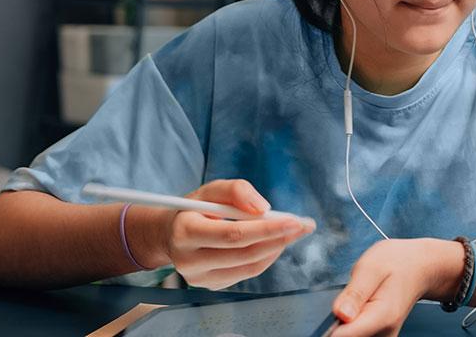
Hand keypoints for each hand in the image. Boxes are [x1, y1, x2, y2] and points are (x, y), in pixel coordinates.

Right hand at [160, 179, 313, 289]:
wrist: (171, 234)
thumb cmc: (194, 208)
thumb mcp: (210, 190)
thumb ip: (236, 190)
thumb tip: (263, 208)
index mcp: (186, 232)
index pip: (234, 235)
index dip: (267, 229)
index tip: (295, 221)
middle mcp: (189, 260)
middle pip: (245, 254)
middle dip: (279, 239)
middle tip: (304, 226)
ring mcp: (199, 278)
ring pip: (250, 267)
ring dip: (276, 248)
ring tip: (293, 232)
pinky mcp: (210, 285)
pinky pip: (247, 273)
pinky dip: (266, 257)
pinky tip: (273, 242)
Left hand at [331, 238, 462, 336]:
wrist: (420, 268)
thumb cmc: (398, 263)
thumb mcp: (372, 267)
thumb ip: (355, 292)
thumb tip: (339, 313)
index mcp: (382, 317)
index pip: (344, 336)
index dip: (329, 326)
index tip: (331, 311)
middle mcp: (384, 334)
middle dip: (336, 321)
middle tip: (347, 297)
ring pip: (348, 335)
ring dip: (343, 321)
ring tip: (356, 299)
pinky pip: (356, 333)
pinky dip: (350, 322)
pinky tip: (358, 307)